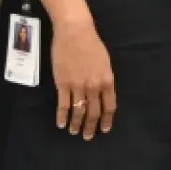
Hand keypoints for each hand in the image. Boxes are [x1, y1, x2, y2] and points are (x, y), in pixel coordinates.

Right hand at [51, 18, 115, 140]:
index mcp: (107, 81)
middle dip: (91, 127)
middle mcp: (94, 87)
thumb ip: (104, 79)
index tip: (105, 129)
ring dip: (76, 124)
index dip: (106, 120)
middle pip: (93, 112)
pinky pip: (63, 105)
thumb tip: (102, 93)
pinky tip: (61, 124)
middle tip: (88, 137)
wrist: (75, 32)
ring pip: (78, 111)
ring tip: (74, 132)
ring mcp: (78, 86)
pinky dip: (62, 116)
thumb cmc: (92, 44)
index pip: (109, 106)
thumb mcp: (105, 62)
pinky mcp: (63, 84)